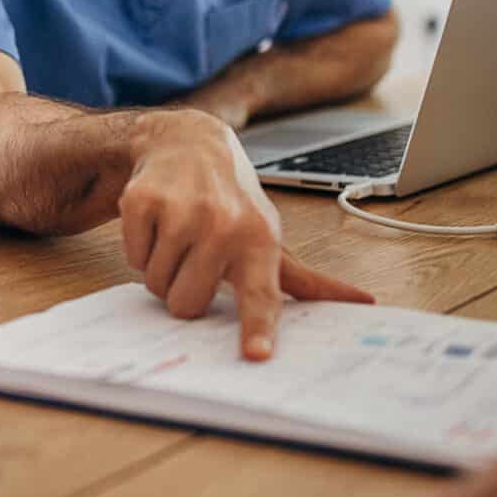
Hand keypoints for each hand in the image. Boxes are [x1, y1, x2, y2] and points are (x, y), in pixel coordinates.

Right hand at [117, 113, 372, 358]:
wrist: (189, 142)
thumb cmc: (233, 200)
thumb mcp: (270, 235)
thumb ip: (306, 279)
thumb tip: (363, 301)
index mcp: (259, 240)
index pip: (260, 293)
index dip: (258, 327)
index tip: (256, 355)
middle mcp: (223, 224)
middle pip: (185, 304)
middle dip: (182, 291)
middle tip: (194, 259)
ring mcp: (181, 211)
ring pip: (155, 284)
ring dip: (162, 268)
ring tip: (179, 237)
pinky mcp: (144, 201)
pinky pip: (133, 257)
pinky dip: (141, 247)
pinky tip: (159, 222)